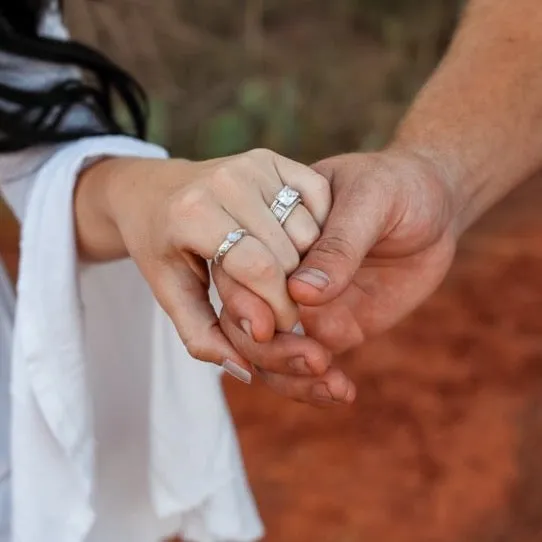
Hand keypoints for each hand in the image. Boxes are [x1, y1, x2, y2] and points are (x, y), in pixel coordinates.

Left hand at [75, 148, 330, 378]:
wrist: (153, 190)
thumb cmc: (160, 245)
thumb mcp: (169, 293)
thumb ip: (202, 335)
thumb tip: (246, 369)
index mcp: (192, 213)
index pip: (258, 268)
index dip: (277, 307)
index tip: (277, 328)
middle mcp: (226, 179)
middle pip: (288, 252)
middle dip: (292, 293)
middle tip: (280, 309)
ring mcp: (252, 162)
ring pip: (308, 230)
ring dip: (304, 264)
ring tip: (280, 277)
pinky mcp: (273, 156)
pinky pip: (318, 200)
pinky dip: (316, 229)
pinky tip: (290, 244)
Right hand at [216, 149, 457, 401]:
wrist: (434, 206)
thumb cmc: (397, 185)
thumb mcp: (372, 198)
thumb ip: (338, 243)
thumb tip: (301, 293)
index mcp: (270, 229)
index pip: (234, 270)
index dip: (242, 301)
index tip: (268, 326)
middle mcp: (277, 272)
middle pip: (243, 320)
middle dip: (267, 349)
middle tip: (313, 359)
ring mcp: (301, 304)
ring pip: (269, 352)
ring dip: (289, 375)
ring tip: (331, 382)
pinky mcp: (330, 327)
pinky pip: (307, 364)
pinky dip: (315, 386)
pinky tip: (341, 391)